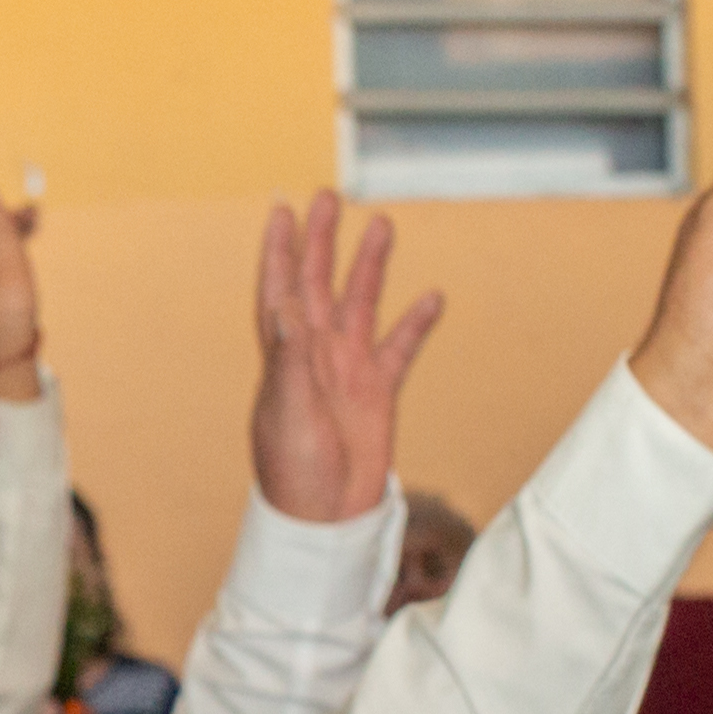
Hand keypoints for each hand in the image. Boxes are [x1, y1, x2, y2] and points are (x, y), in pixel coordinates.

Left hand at [246, 189, 443, 526]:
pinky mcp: (377, 393)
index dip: (278, 249)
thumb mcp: (288, 412)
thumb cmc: (293, 471)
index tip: (281, 208)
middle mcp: (314, 355)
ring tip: (382, 224)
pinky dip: (416, 322)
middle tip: (330, 195)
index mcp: (285, 356)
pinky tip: (433, 297)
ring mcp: (346, 371)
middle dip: (322, 240)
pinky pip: (400, 349)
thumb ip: (290, 361)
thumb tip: (286, 310)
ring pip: (360, 304)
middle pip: (318, 283)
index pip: (279, 289)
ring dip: (370, 266)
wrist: (325, 518)